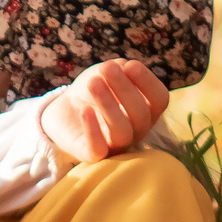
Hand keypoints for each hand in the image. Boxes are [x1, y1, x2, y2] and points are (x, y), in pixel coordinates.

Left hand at [37, 59, 170, 163]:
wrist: (62, 109)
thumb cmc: (91, 90)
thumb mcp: (105, 73)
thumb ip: (119, 69)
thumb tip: (127, 69)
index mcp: (145, 109)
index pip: (159, 100)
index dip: (148, 82)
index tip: (130, 66)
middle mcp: (136, 130)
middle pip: (141, 115)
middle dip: (125, 89)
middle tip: (107, 69)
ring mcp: (115, 145)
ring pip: (122, 132)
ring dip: (109, 105)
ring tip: (94, 83)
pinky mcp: (92, 154)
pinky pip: (98, 149)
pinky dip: (93, 130)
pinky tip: (85, 110)